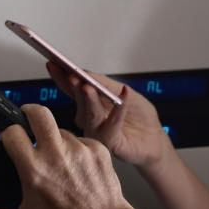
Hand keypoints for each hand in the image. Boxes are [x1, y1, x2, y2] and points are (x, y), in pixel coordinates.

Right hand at [0, 105, 157, 208]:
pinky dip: (75, 148)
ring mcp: (79, 149)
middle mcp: (56, 154)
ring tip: (58, 161)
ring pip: (59, 129)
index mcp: (35, 169)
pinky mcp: (97, 148)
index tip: (11, 142)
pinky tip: (76, 166)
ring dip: (54, 139)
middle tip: (26, 119)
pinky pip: (79, 139)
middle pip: (37, 112)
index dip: (7, 135)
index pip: (12, 132)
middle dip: (28, 111)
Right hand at [46, 62, 167, 167]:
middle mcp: (88, 118)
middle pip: (78, 101)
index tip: (53, 63)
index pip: (70, 89)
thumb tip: (84, 73)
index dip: (60, 76)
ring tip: (89, 87)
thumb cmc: (139, 117)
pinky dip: (118, 111)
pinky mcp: (110, 144)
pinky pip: (111, 127)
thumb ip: (105, 84)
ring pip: (90, 115)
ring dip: (90, 100)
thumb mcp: (125, 92)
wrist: (155, 139)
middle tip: (72, 76)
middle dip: (74, 87)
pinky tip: (122, 99)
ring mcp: (96, 132)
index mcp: (88, 104)